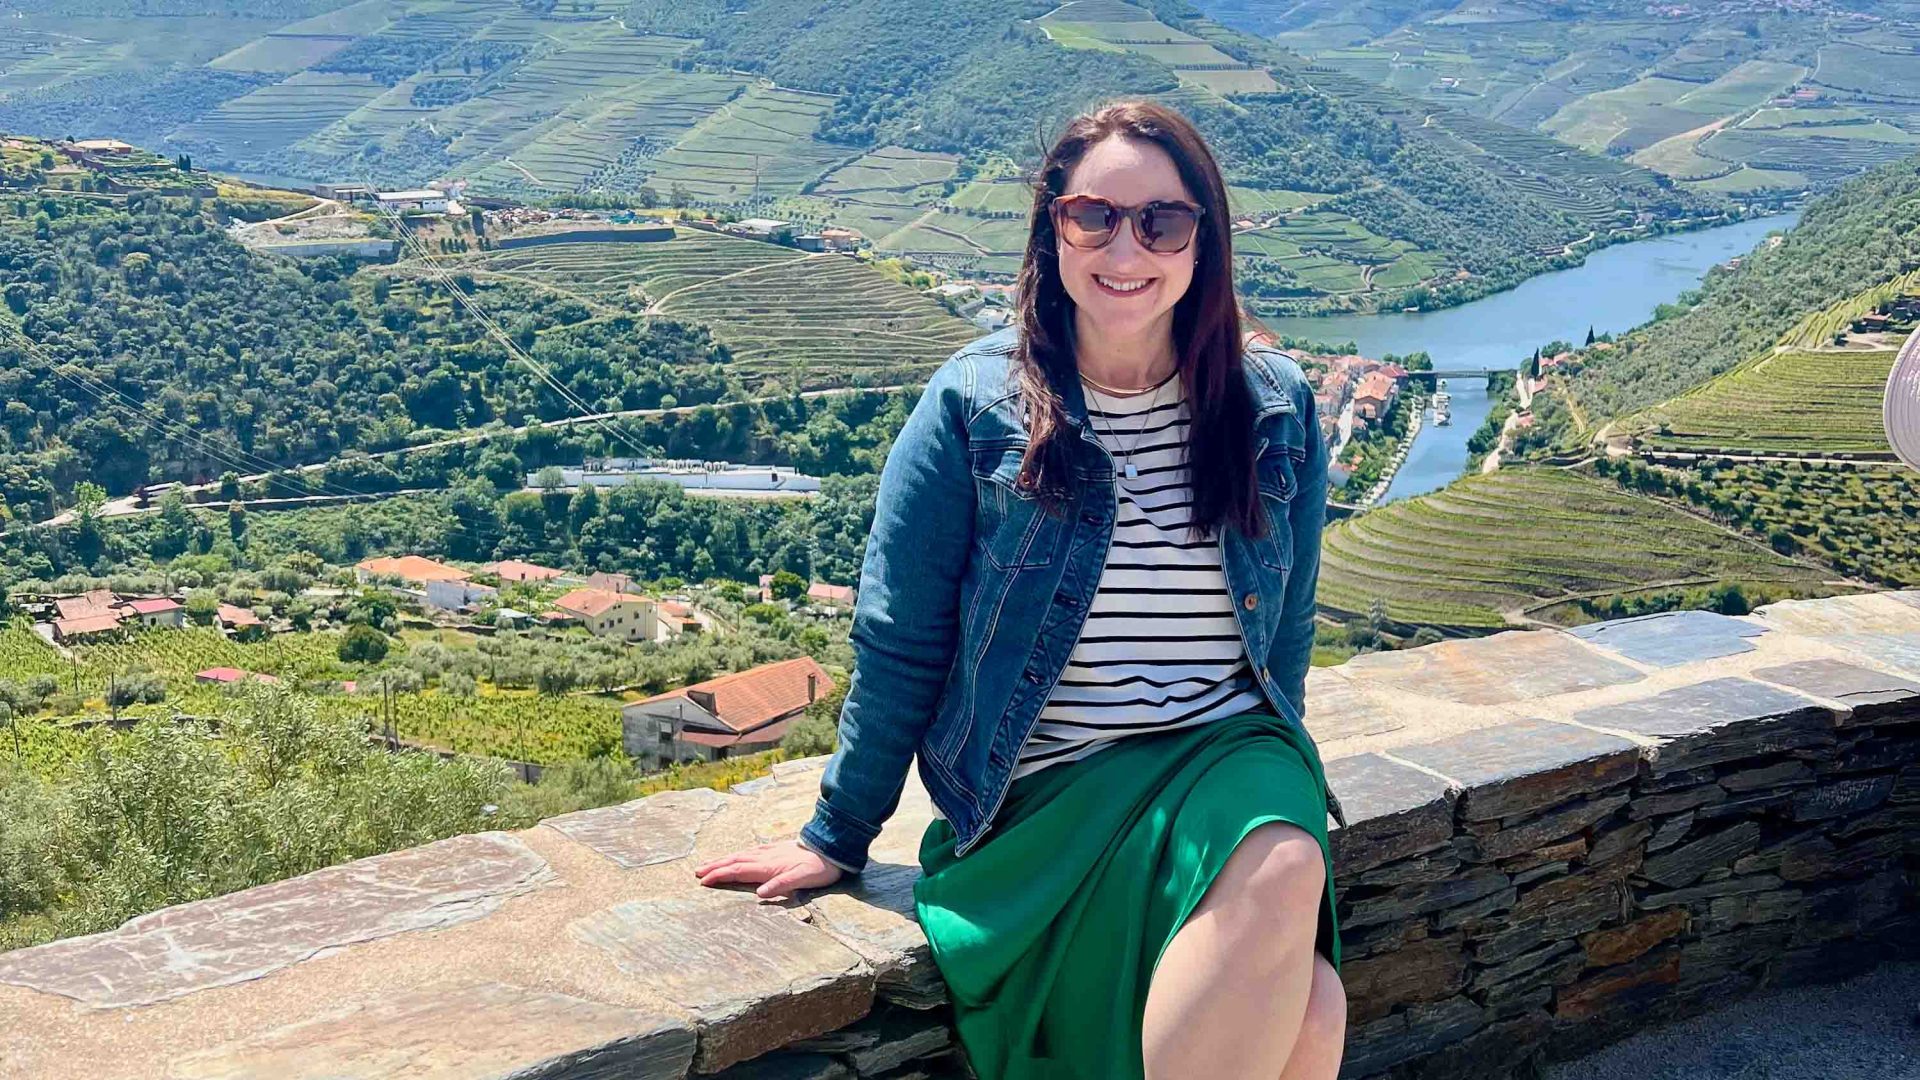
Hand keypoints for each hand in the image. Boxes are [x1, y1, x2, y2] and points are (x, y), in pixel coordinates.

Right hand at [693, 840, 843, 898]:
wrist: (834, 848)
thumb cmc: (820, 868)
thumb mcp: (803, 878)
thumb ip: (782, 885)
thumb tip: (760, 894)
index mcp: (769, 866)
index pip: (738, 871)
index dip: (720, 875)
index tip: (703, 881)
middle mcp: (766, 857)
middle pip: (735, 861)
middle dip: (715, 867)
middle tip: (697, 872)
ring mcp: (771, 852)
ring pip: (742, 855)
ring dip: (724, 860)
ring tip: (710, 864)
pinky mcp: (777, 849)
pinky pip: (751, 852)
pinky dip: (739, 855)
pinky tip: (738, 856)